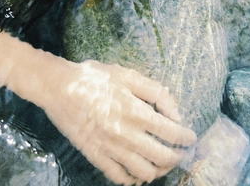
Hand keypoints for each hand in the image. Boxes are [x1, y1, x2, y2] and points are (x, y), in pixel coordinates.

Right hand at [39, 58, 195, 184]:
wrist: (58, 87)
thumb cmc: (94, 77)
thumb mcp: (126, 74)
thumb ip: (154, 92)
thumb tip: (175, 112)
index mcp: (135, 111)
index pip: (170, 132)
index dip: (185, 137)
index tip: (191, 138)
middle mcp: (126, 134)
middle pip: (162, 157)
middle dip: (176, 157)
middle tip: (180, 153)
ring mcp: (111, 149)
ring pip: (144, 172)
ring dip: (158, 171)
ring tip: (161, 164)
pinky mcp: (96, 156)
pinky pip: (119, 177)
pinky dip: (133, 179)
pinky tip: (137, 172)